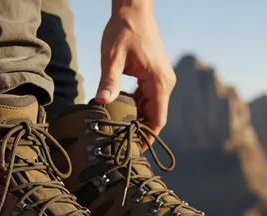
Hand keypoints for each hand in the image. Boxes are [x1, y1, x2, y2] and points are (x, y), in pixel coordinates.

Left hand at [97, 0, 175, 134]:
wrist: (134, 9)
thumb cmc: (124, 30)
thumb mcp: (112, 57)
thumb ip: (109, 81)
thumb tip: (100, 103)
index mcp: (159, 82)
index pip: (158, 119)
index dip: (149, 137)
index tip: (138, 151)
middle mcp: (165, 82)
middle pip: (155, 115)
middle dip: (140, 129)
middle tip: (121, 143)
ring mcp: (162, 78)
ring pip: (151, 106)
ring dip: (136, 117)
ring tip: (118, 129)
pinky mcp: (155, 74)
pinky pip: (148, 96)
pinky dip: (136, 105)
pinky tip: (120, 108)